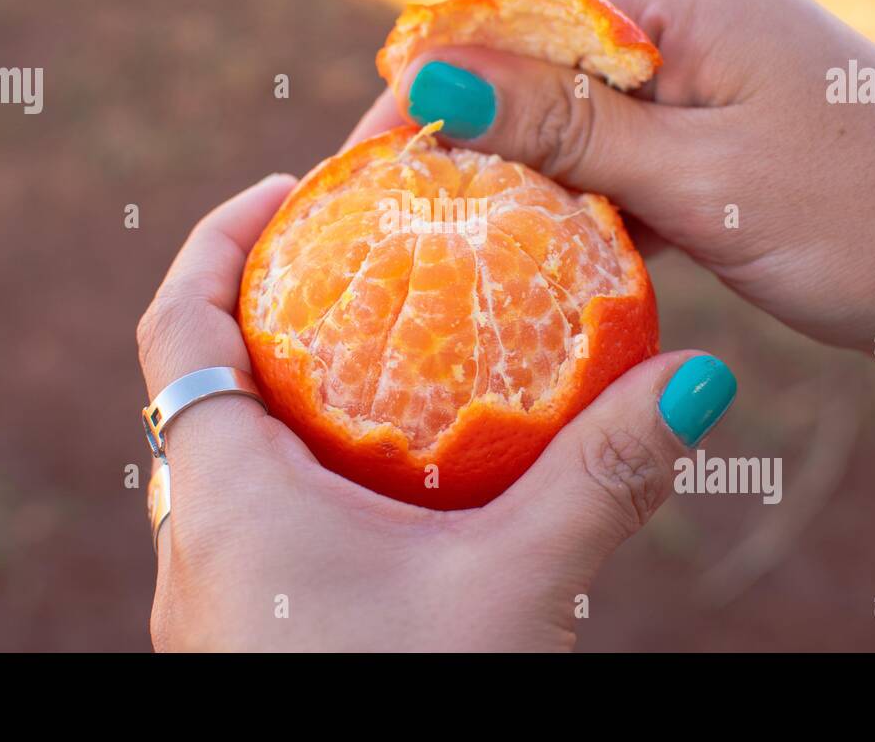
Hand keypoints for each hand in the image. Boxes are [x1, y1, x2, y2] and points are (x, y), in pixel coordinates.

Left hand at [136, 176, 730, 650]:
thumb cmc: (403, 712)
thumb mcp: (515, 589)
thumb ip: (601, 477)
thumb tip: (696, 376)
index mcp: (224, 493)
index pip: (178, 323)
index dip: (218, 237)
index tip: (285, 186)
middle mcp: (193, 536)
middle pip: (204, 377)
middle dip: (268, 301)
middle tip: (352, 256)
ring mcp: (212, 594)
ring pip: (227, 453)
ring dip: (286, 390)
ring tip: (375, 354)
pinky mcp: (245, 635)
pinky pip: (255, 516)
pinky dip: (306, 466)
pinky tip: (391, 483)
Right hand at [352, 0, 874, 392]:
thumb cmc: (871, 221)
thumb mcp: (703, 180)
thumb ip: (567, 129)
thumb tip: (433, 79)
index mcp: (687, 2)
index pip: (522, 15)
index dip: (436, 74)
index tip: (361, 146)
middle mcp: (691, 31)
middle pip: (543, 69)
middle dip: (467, 134)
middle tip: (380, 210)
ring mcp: (708, 92)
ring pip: (579, 127)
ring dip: (519, 180)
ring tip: (434, 241)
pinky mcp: (722, 152)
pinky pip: (624, 169)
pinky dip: (580, 212)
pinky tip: (531, 262)